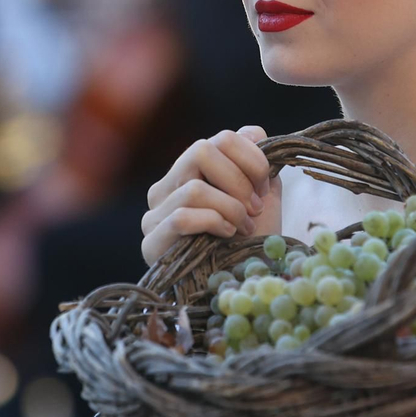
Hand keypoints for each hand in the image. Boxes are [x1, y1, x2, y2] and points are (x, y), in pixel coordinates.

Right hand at [140, 126, 277, 263]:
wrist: (242, 284)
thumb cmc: (252, 242)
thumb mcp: (263, 197)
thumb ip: (257, 163)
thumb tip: (253, 132)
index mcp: (190, 171)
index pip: (219, 139)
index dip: (251, 160)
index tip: (265, 188)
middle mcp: (166, 186)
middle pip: (201, 151)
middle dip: (239, 181)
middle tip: (255, 208)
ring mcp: (154, 214)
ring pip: (194, 189)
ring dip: (230, 209)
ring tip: (243, 227)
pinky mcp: (151, 242)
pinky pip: (182, 218)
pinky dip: (213, 223)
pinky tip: (227, 235)